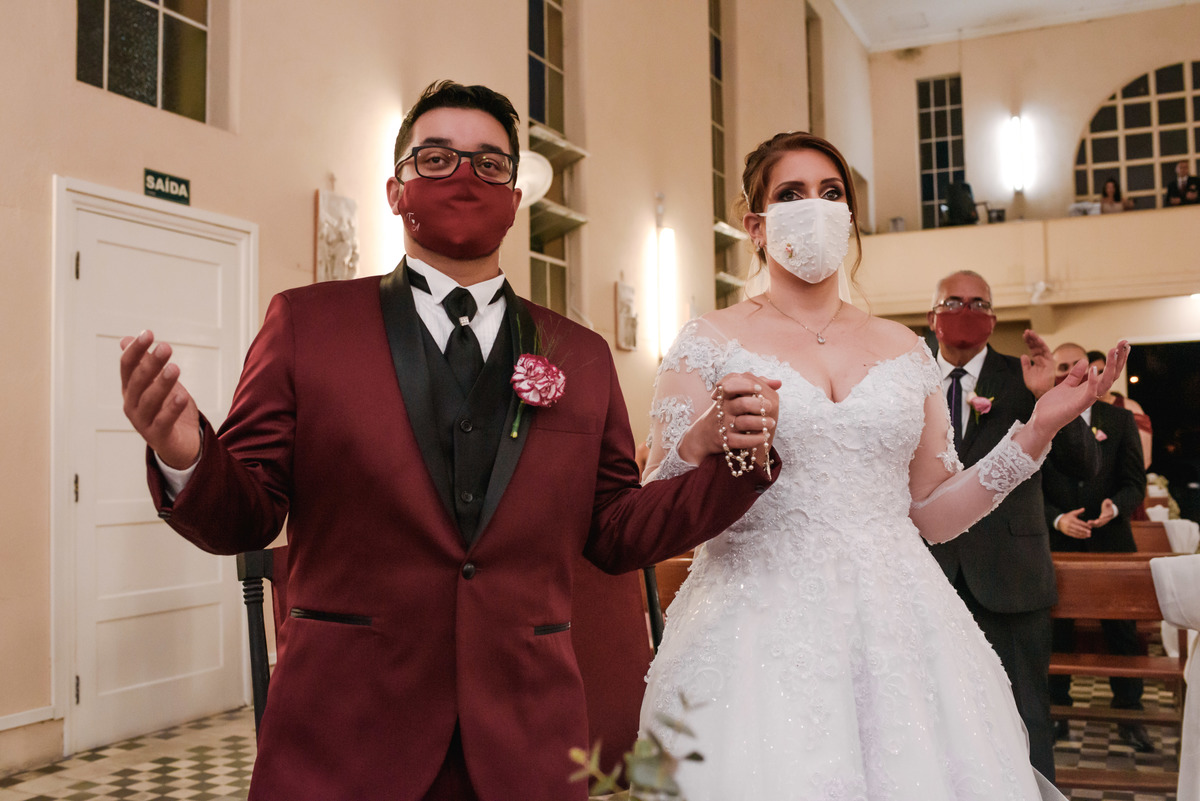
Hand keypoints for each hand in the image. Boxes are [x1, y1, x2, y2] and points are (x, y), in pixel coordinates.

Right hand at [119, 330, 201, 469]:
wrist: (179, 443)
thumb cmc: (166, 409)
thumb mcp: (156, 383)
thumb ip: (143, 363)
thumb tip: (126, 339)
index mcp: (130, 389)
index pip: (127, 366)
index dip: (136, 350)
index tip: (149, 333)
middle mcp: (132, 405)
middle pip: (138, 381)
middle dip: (151, 363)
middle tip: (166, 347)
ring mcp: (143, 422)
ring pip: (150, 400)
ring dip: (162, 383)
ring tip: (174, 368)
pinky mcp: (158, 436)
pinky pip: (164, 421)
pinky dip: (172, 409)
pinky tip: (182, 396)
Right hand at [678, 373, 781, 467]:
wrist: (705, 434)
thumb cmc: (728, 412)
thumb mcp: (735, 397)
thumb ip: (756, 386)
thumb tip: (778, 383)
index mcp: (725, 396)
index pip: (732, 385)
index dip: (746, 385)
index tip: (759, 389)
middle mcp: (724, 409)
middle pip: (743, 403)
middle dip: (759, 405)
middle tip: (770, 406)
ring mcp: (724, 425)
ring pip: (745, 422)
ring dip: (762, 422)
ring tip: (771, 423)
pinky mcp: (726, 441)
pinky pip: (742, 441)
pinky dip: (756, 439)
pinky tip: (764, 437)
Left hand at [1020, 329, 1053, 398]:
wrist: (1039, 392)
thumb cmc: (1035, 384)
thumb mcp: (1027, 372)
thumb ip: (1025, 364)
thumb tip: (1023, 355)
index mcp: (1037, 360)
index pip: (1033, 348)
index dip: (1029, 342)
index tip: (1024, 335)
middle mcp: (1043, 358)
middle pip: (1037, 346)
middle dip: (1032, 338)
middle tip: (1026, 331)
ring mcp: (1047, 360)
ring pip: (1041, 346)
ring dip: (1036, 339)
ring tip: (1030, 332)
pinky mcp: (1050, 362)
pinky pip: (1046, 351)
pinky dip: (1042, 344)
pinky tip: (1037, 339)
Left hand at [1026, 340, 1129, 439]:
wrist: (1041, 421)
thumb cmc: (1053, 406)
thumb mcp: (1065, 386)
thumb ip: (1075, 375)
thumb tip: (1085, 361)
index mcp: (1089, 388)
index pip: (1107, 372)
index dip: (1116, 359)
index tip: (1122, 344)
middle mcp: (1091, 394)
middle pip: (1112, 376)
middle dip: (1119, 360)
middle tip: (1125, 343)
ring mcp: (1086, 400)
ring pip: (1105, 383)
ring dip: (1110, 367)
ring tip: (1113, 351)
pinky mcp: (1078, 406)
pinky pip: (1090, 393)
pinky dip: (1093, 381)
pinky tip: (1093, 367)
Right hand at [1057, 507, 1091, 538]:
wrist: (1058, 521)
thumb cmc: (1067, 517)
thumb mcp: (1072, 513)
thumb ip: (1078, 511)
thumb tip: (1084, 508)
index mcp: (1071, 519)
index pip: (1080, 523)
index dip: (1085, 525)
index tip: (1090, 527)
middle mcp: (1069, 525)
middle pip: (1078, 528)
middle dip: (1085, 531)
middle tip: (1090, 532)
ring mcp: (1068, 529)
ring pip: (1077, 532)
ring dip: (1083, 534)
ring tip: (1088, 535)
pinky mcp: (1067, 533)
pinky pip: (1074, 535)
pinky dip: (1079, 536)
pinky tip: (1084, 537)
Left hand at [1086, 498, 1117, 527]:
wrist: (1109, 510)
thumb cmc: (1108, 505)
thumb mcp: (1108, 502)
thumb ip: (1108, 502)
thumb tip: (1108, 502)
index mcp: (1109, 513)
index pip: (1107, 515)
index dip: (1104, 516)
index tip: (1101, 517)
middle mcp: (1107, 518)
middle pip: (1103, 521)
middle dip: (1099, 521)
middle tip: (1095, 522)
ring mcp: (1104, 521)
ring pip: (1099, 524)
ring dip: (1094, 524)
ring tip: (1088, 523)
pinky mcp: (1101, 523)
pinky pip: (1097, 525)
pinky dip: (1093, 525)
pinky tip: (1088, 524)